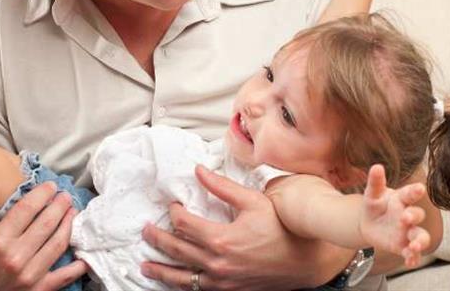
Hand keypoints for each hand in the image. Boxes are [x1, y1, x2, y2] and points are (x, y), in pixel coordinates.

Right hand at [0, 183, 85, 290]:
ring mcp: (29, 275)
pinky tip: (83, 255)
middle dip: (60, 205)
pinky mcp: (37, 289)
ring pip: (58, 244)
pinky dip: (77, 266)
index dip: (42, 194)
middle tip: (65, 195)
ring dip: (69, 225)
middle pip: (47, 223)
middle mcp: (16, 257)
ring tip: (73, 212)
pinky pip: (63, 276)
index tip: (50, 186)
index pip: (27, 209)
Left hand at [140, 165, 349, 289]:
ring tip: (146, 265)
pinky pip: (198, 290)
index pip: (184, 224)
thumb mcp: (254, 201)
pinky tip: (175, 281)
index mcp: (221, 239)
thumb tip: (199, 171)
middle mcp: (217, 263)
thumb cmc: (281, 229)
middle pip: (176, 251)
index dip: (174, 213)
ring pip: (182, 277)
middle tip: (145, 231)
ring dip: (161, 270)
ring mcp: (221, 281)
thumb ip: (222, 187)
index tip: (173, 206)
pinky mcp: (228, 290)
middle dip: (157, 239)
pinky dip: (182, 285)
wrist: (304, 261)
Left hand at [359, 165, 430, 268]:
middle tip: (406, 217)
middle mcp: (408, 215)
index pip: (410, 193)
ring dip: (420, 242)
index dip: (415, 191)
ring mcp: (408, 232)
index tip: (420, 188)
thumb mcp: (372, 194)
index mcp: (401, 199)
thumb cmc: (375, 205)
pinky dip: (413, 258)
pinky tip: (410, 262)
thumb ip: (375, 182)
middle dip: (414, 216)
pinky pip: (412, 253)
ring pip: (420, 236)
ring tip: (414, 246)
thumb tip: (376, 167)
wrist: (369, 223)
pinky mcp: (403, 246)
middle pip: (417, 215)